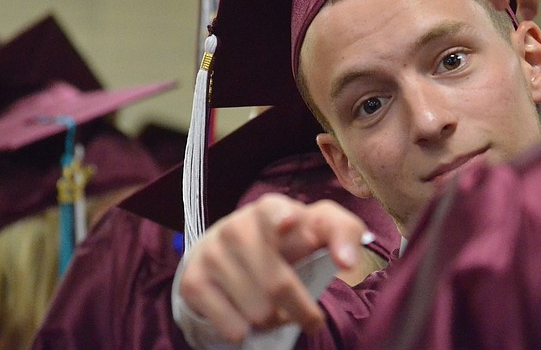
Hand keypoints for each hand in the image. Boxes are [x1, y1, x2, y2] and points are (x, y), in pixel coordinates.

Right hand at [178, 193, 366, 343]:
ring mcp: (211, 252)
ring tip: (274, 309)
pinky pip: (233, 327)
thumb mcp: (316, 229)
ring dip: (273, 321)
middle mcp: (236, 225)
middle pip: (278, 284)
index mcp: (271, 208)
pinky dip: (247, 331)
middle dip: (301, 310)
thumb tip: (347, 262)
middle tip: (309, 318)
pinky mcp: (193, 281)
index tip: (290, 223)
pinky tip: (247, 314)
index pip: (276, 210)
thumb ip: (343, 234)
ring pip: (258, 311)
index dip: (282, 217)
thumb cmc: (286, 242)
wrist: (226, 252)